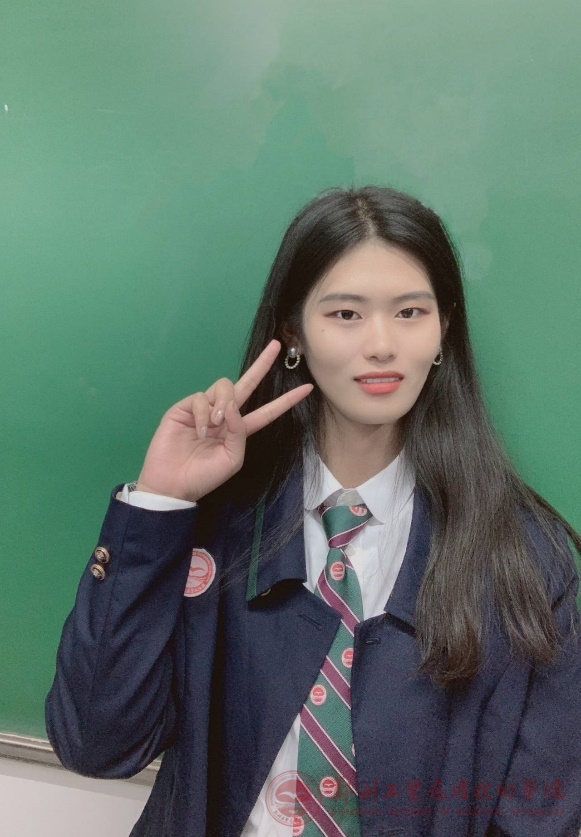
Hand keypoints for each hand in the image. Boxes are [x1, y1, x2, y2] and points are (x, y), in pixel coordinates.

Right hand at [135, 340, 312, 501]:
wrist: (173, 483)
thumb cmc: (204, 476)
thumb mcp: (232, 459)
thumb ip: (239, 432)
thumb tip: (233, 406)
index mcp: (240, 430)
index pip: (267, 411)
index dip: (286, 401)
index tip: (307, 388)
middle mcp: (225, 415)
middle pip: (246, 384)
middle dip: (261, 364)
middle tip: (276, 346)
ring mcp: (205, 408)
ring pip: (225, 387)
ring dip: (224, 403)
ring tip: (215, 425)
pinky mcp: (185, 407)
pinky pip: (202, 397)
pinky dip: (204, 412)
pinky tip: (200, 429)